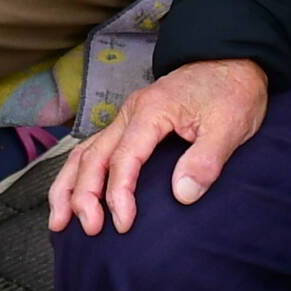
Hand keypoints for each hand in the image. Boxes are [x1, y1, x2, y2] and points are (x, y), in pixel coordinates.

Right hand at [50, 57, 268, 237]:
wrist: (232, 61)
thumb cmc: (232, 92)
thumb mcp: (230, 126)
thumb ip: (206, 160)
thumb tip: (182, 195)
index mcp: (152, 110)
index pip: (124, 158)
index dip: (119, 193)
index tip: (123, 223)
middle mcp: (130, 112)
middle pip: (93, 156)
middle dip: (83, 195)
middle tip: (89, 229)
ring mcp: (126, 117)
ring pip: (84, 152)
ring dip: (68, 186)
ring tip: (59, 221)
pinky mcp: (130, 124)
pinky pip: (94, 148)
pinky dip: (78, 174)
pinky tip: (72, 195)